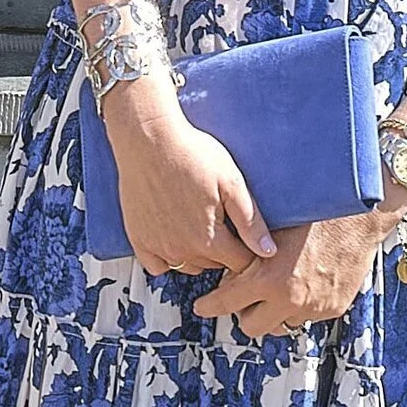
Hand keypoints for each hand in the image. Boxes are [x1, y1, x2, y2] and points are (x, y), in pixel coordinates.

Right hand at [108, 89, 275, 279]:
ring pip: (188, 266)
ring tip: (200, 225)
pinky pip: (157, 266)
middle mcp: (182, 250)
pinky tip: (174, 236)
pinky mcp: (138, 239)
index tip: (245, 233)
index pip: (240, 262)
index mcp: (209, 239)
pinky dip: (167, 258)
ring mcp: (158, 247)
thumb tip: (268, 252)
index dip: (248, 249)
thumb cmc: (191, 154)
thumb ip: (251, 222)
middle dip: (224, 250)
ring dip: (197, 254)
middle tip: (223, 221)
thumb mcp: (231, 183)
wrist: (148, 139)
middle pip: (214, 265)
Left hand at [194, 204, 401, 341]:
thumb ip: (247, 255)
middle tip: (244, 297)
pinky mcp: (333, 308)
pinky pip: (307, 316)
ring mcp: (313, 307)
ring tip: (278, 287)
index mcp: (268, 278)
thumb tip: (230, 272)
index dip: (209, 306)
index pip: (226, 303)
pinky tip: (303, 282)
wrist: (359, 215)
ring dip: (274, 311)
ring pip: (280, 324)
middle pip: (251, 327)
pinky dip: (301, 305)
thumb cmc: (315, 213)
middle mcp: (290, 299)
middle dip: (244, 313)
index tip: (202, 306)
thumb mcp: (269, 230)